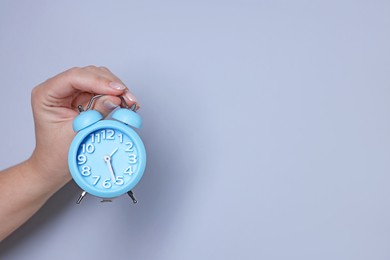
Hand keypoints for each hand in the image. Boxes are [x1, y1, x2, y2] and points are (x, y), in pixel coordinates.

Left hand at [29, 66, 138, 188]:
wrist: (55, 166)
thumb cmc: (57, 153)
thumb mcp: (77, 133)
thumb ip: (96, 113)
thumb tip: (115, 98)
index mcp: (46, 94)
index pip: (74, 77)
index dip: (98, 81)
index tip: (118, 90)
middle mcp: (58, 89)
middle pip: (89, 74)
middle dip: (111, 84)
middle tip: (128, 98)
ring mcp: (72, 92)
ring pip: (99, 78)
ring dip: (116, 88)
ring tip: (129, 102)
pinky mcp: (84, 97)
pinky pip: (103, 89)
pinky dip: (116, 95)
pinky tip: (125, 103)